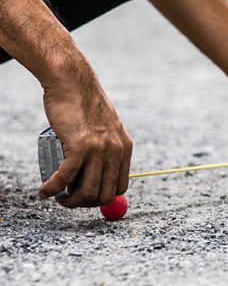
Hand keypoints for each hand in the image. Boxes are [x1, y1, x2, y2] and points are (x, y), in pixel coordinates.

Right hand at [38, 63, 132, 207]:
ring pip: (88, 192)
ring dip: (70, 201)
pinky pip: (66, 178)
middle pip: (105, 194)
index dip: (102, 197)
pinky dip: (53, 189)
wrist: (72, 81)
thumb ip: (108, 146)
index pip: (120, 187)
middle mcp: (116, 151)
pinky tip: (44, 192)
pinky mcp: (80, 146)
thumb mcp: (107, 127)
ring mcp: (99, 150)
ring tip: (57, 196)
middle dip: (85, 203)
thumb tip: (101, 170)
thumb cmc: (84, 103)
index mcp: (124, 148)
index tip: (86, 194)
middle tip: (68, 198)